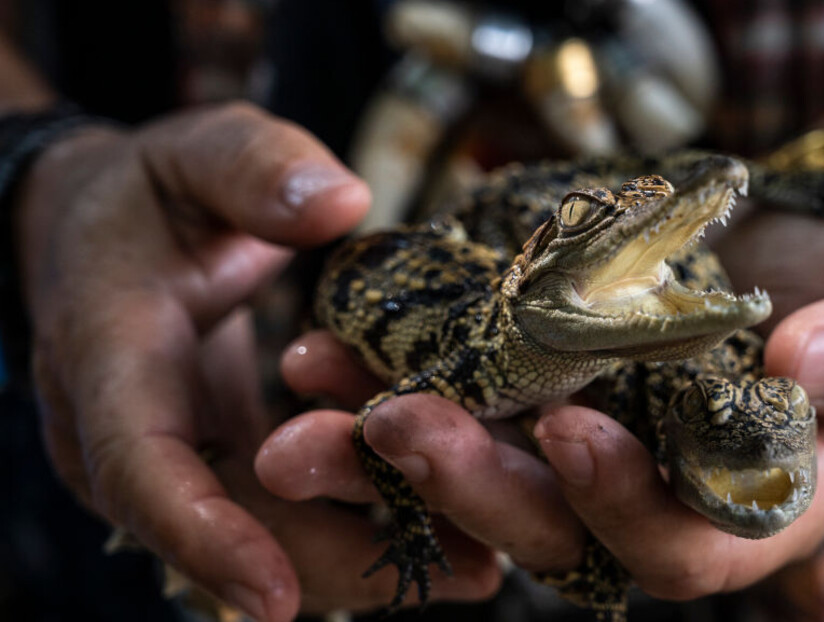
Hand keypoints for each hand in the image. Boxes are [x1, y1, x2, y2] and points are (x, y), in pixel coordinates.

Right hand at [13, 102, 499, 620]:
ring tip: (478, 568)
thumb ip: (255, 168)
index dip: (204, 536)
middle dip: (335, 566)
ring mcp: (179, 459)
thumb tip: (340, 203)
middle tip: (461, 577)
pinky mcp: (223, 462)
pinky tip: (447, 524)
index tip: (273, 599)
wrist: (106, 233)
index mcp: (110, 357)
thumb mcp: (197, 153)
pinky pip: (283, 509)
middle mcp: (136, 433)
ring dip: (365, 557)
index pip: (142, 466)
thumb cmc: (152, 192)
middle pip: (225, 526)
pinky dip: (361, 522)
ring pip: (264, 532)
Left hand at [264, 194, 823, 602]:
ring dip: (398, 443)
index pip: (681, 544)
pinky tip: (335, 342)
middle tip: (394, 425)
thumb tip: (817, 362)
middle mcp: (654, 494)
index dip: (622, 506)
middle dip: (471, 484)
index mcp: (749, 507)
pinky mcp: (546, 386)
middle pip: (552, 525)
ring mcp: (590, 445)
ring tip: (319, 394)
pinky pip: (467, 394)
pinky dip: (402, 373)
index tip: (572, 434)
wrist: (823, 241)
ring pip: (484, 471)